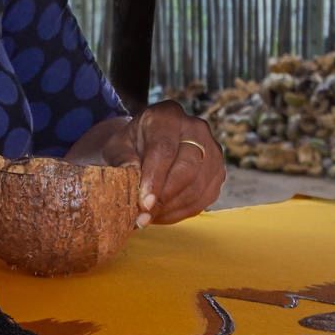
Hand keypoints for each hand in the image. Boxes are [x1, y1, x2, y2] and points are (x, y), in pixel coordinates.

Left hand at [105, 100, 225, 227]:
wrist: (147, 145)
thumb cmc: (131, 146)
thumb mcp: (117, 147)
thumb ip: (122, 160)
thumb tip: (130, 175)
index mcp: (167, 116)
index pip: (164, 149)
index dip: (155, 179)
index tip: (144, 203)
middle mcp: (196, 128)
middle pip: (187, 168)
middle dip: (165, 197)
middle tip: (144, 216)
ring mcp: (212, 150)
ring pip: (198, 187)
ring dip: (172, 208)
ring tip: (149, 218)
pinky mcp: (217, 172)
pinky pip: (204, 198)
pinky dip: (182, 212)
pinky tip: (163, 215)